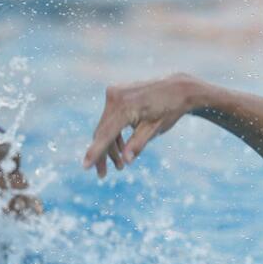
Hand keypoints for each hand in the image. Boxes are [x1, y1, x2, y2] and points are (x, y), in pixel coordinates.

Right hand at [82, 74, 199, 177]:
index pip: (106, 134)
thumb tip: (126, 160)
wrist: (177, 89)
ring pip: (105, 126)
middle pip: (102, 131)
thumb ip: (138, 144)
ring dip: (109, 146)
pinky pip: (110, 118)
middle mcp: (115, 96)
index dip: (95, 152)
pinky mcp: (116, 93)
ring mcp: (114, 93)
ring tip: (118, 166)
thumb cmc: (168, 110)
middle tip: (102, 175)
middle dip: (102, 154)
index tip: (84, 166)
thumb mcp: (155, 129)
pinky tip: (120, 149)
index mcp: (125, 106)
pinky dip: (114, 133)